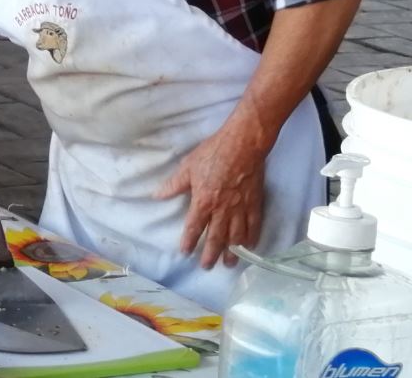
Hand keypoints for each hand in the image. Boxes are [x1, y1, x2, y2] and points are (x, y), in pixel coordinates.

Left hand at [155, 118, 273, 268]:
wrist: (243, 144)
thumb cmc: (213, 153)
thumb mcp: (188, 166)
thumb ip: (174, 184)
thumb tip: (157, 195)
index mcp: (203, 201)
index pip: (194, 227)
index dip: (189, 242)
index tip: (185, 253)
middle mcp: (222, 210)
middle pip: (215, 237)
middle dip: (210, 254)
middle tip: (207, 267)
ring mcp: (240, 208)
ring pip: (235, 236)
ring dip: (232, 252)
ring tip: (228, 264)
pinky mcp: (255, 204)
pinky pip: (253, 226)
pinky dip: (251, 238)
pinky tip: (249, 247)